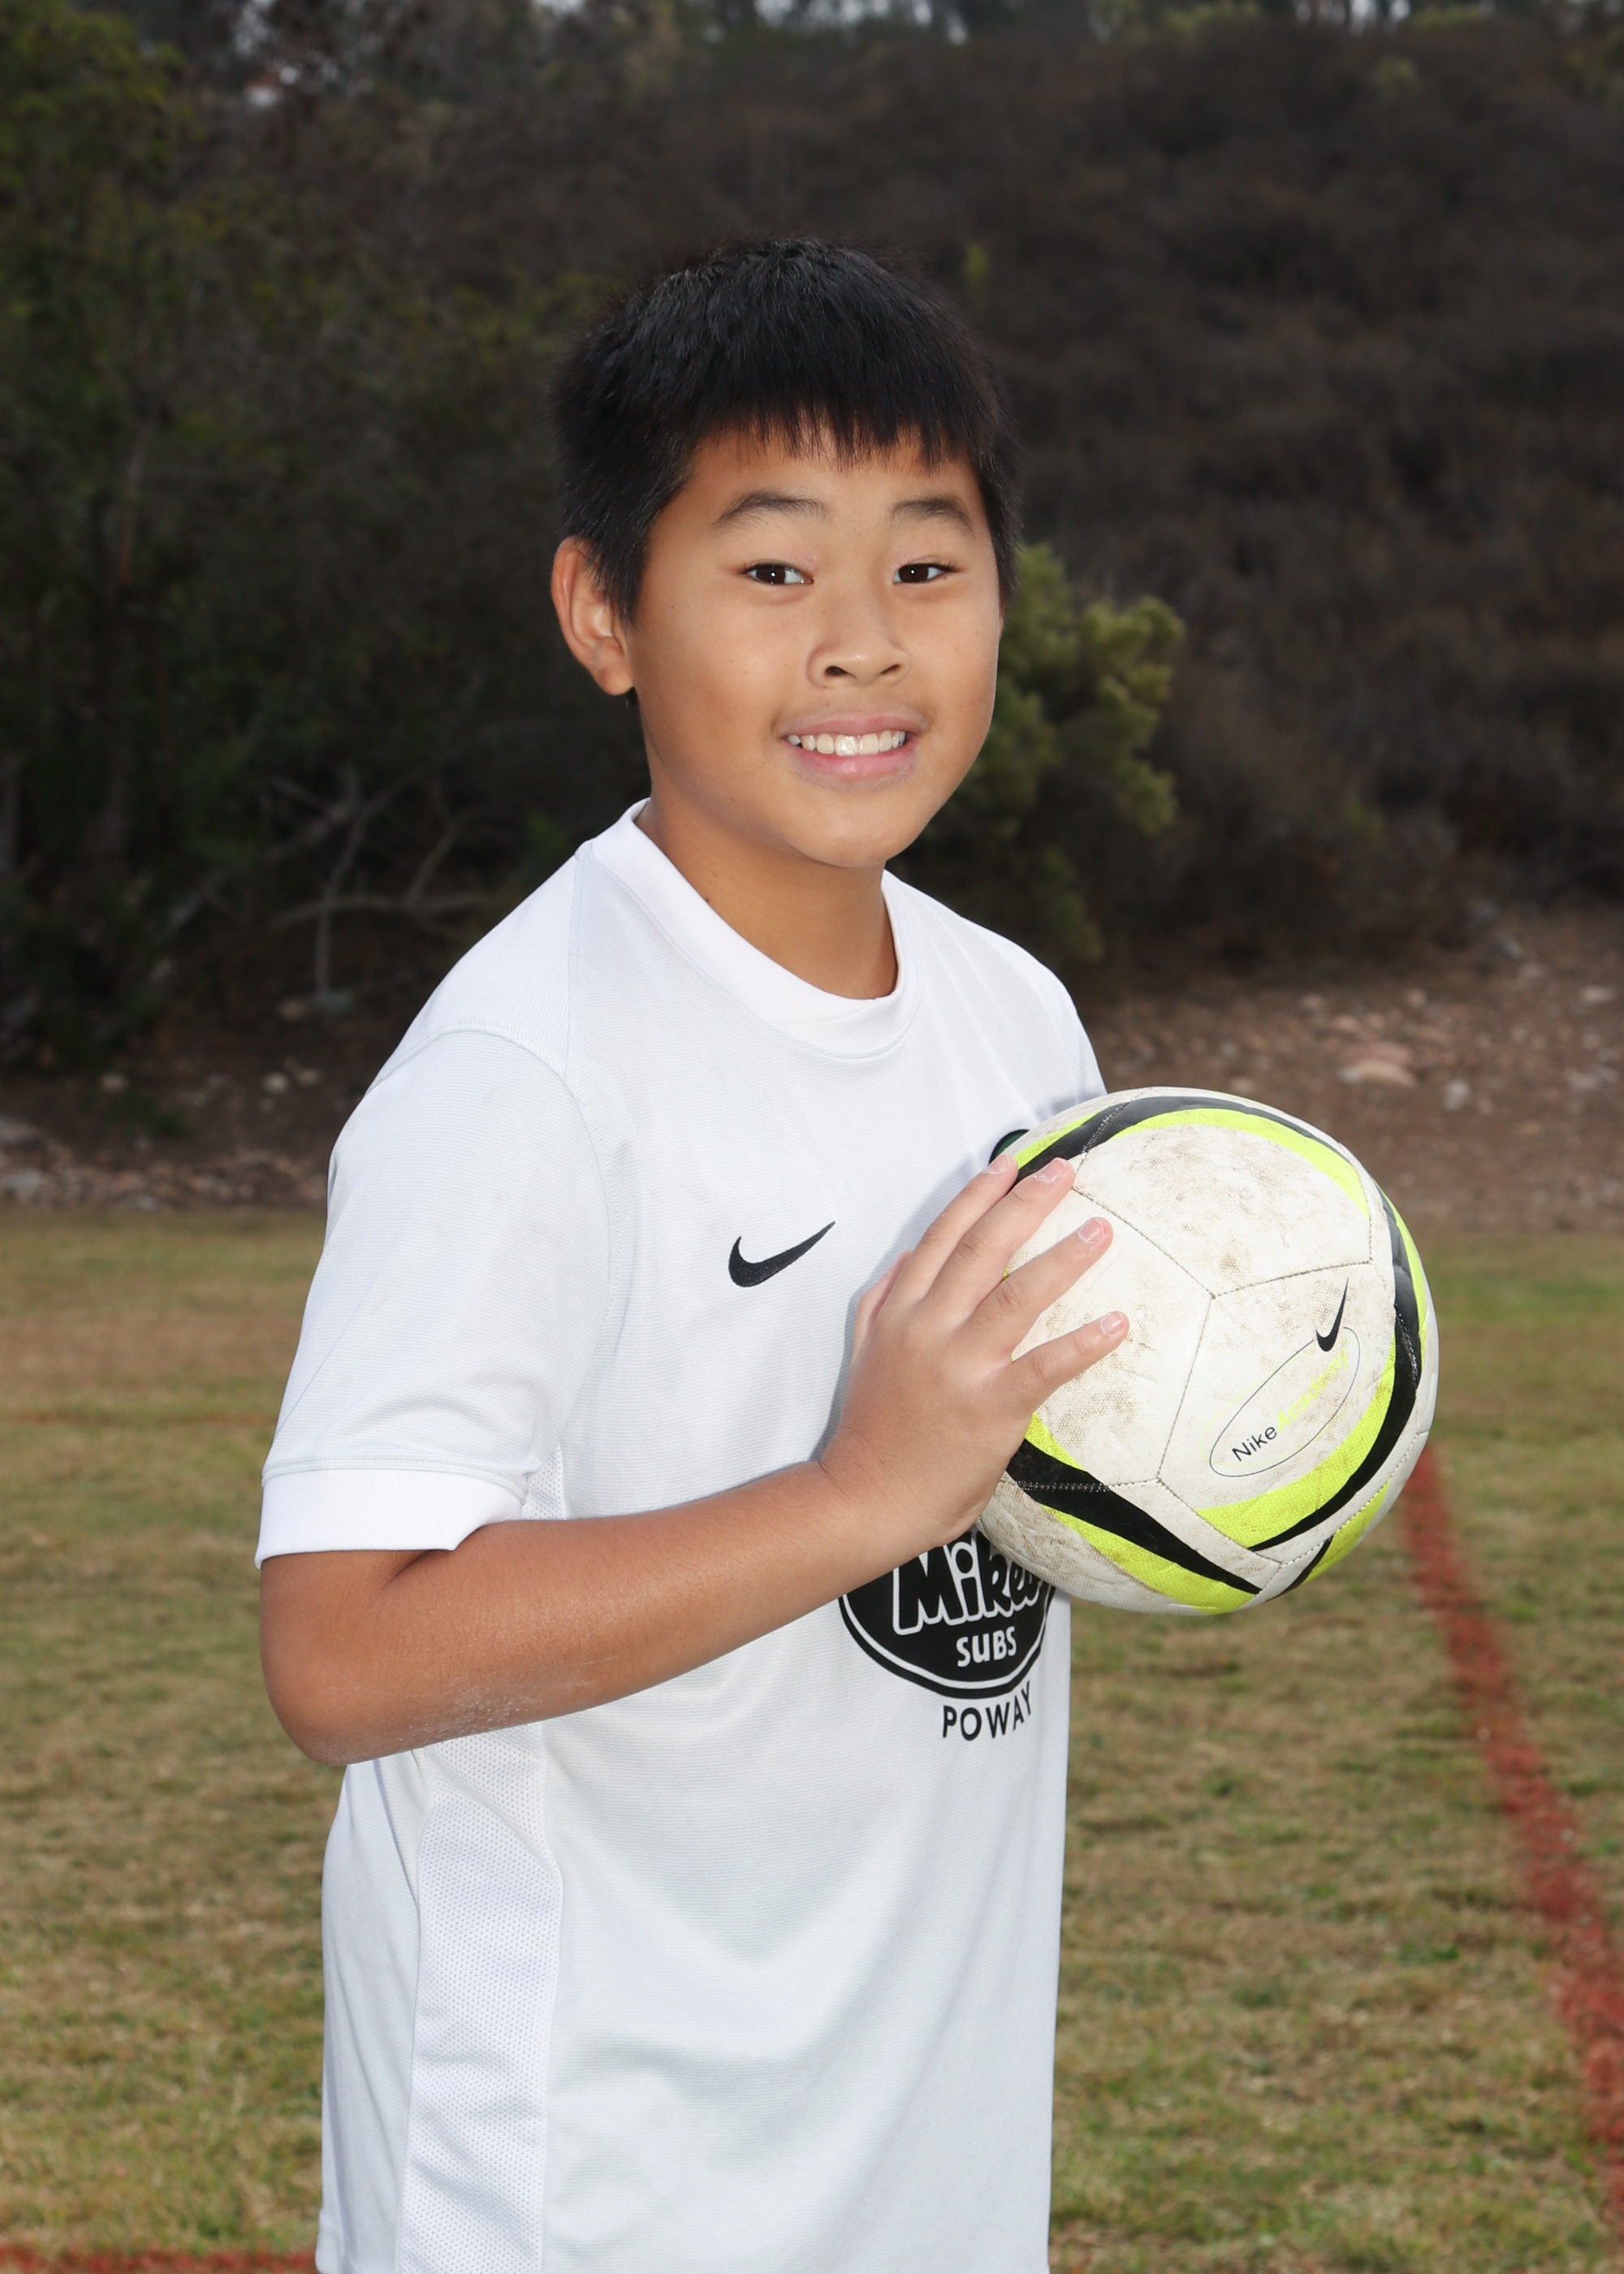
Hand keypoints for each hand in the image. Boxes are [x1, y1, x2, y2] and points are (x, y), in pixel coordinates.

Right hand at [821, 1151, 1127, 1567]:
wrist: (865, 1499)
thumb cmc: (872, 1429)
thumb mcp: (865, 1351)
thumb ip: (882, 1299)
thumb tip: (911, 1254)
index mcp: (900, 1312)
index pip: (942, 1237)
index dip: (978, 1195)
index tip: (1011, 1161)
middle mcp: (928, 1329)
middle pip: (982, 1250)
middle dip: (1025, 1204)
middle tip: (1065, 1171)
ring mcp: (959, 1367)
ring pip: (1015, 1296)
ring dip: (1062, 1259)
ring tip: (1101, 1231)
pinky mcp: (990, 1409)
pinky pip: (1044, 1366)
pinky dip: (1082, 1343)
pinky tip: (1117, 1323)